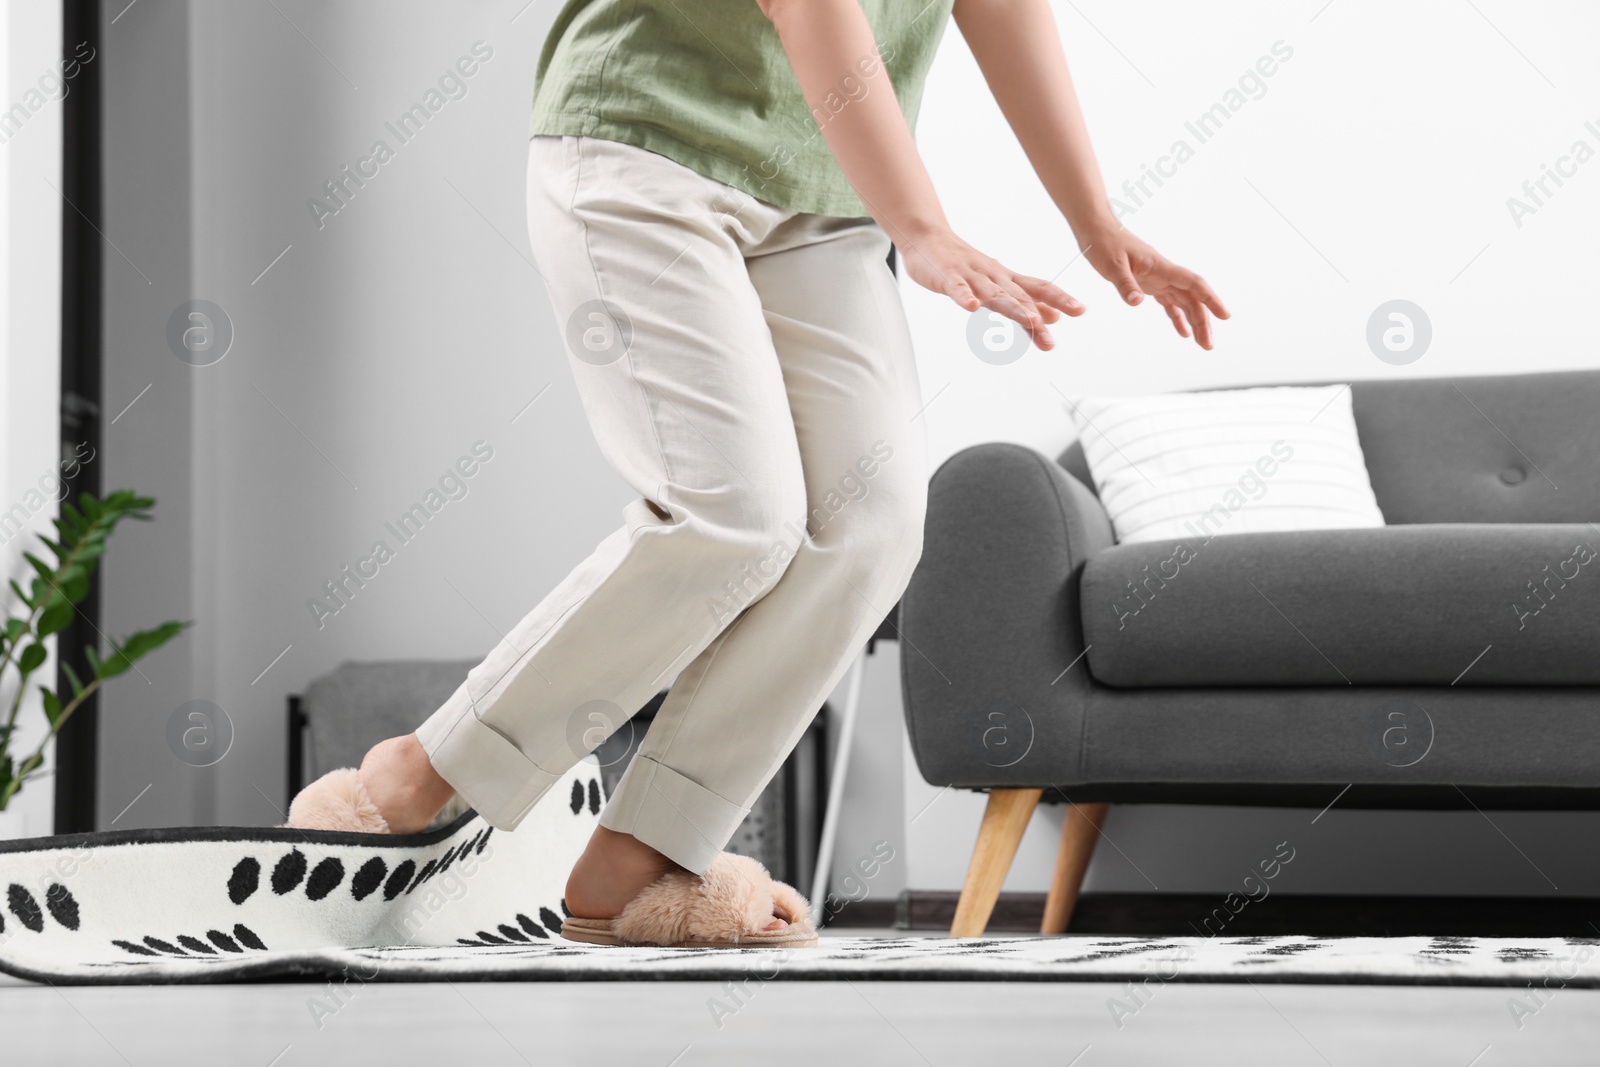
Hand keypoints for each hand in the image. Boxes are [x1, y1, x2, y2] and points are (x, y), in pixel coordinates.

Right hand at [897, 226, 1083, 350]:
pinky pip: (956, 287)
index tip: (1080, 310)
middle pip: (1020, 296)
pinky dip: (964, 297)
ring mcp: (971, 276)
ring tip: (1030, 322)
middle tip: (1053, 334)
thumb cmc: (964, 265)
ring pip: (994, 294)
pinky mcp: (947, 276)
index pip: (1039, 288)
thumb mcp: (998, 285)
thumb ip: (1024, 302)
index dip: (1059, 298)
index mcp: (1007, 279)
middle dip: (1037, 315)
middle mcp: (994, 276)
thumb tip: (1054, 318)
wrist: (928, 238)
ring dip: (1013, 308)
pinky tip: (971, 307)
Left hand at [1077, 224, 1229, 348]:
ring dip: (1194, 321)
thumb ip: (1125, 284)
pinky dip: (1177, 317)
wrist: (1097, 230)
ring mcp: (1158, 279)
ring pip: (1184, 302)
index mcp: (1161, 267)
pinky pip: (1169, 302)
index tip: (1224, 315)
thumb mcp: (1112, 266)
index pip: (1193, 284)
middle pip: (1192, 298)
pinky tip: (1183, 333)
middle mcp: (1164, 274)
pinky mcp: (1149, 283)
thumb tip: (1137, 303)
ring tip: (1202, 343)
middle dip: (1203, 320)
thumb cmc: (1105, 243)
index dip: (1210, 299)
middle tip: (1208, 345)